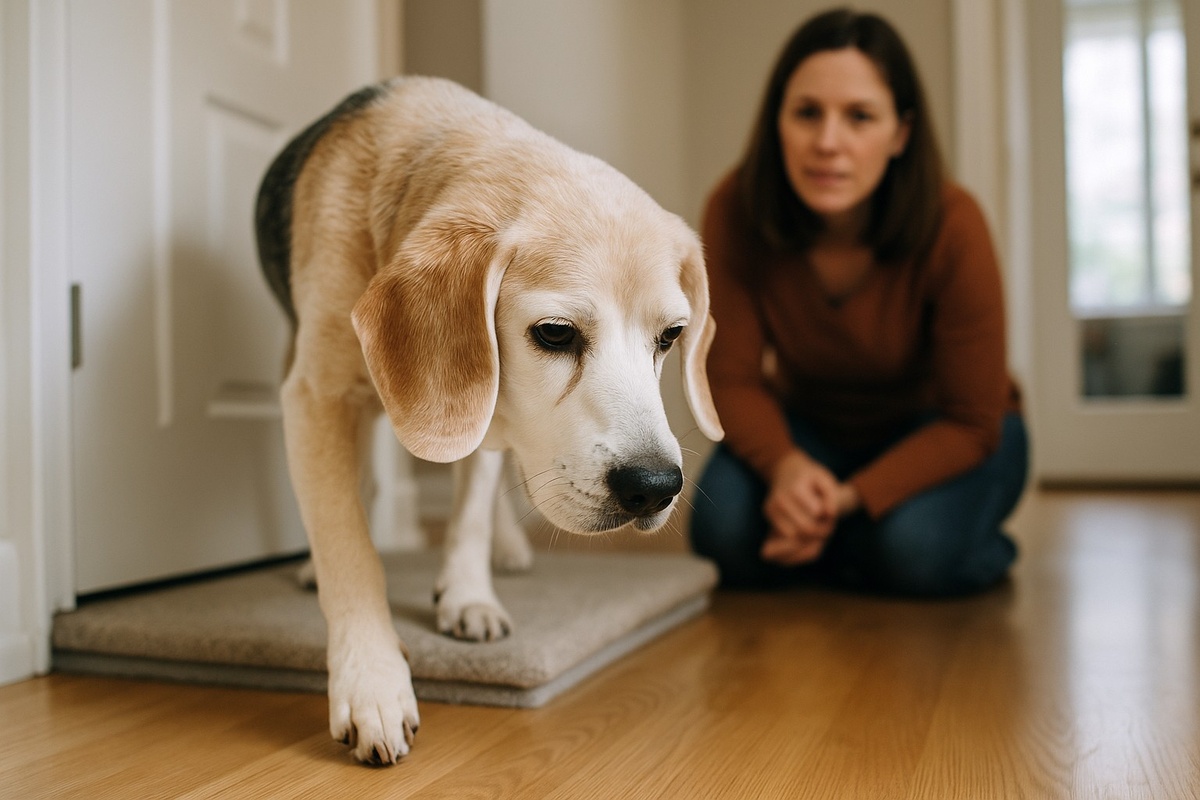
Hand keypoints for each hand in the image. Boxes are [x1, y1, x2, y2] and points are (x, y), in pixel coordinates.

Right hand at [760, 451, 861, 565]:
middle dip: (820, 531)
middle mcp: (780, 499)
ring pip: (794, 535)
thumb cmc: (809, 476)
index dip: (828, 518)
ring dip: (809, 536)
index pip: (816, 514)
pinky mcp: (767, 513)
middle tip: (829, 527)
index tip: (833, 515)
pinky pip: (785, 534)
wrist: (785, 468)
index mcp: (795, 489)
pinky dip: (798, 535)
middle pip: (805, 528)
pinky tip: (807, 526)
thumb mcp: (825, 479)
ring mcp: (771, 507)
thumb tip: (830, 515)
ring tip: (818, 526)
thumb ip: (832, 496)